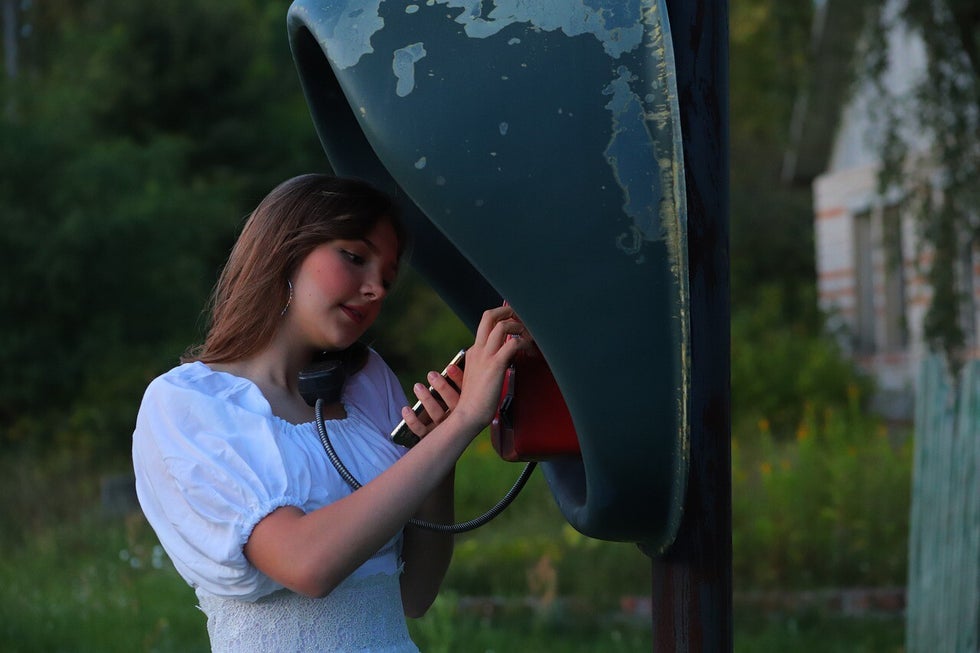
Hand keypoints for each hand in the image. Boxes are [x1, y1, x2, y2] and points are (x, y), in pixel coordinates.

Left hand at [397, 363, 463, 439]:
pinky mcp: (430, 439)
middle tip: (431, 374)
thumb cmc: (452, 414)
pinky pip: (421, 431)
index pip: (467, 394)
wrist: (446, 447)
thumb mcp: (460, 400)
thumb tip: (450, 366)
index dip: (458, 379)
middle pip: (453, 404)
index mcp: (469, 409)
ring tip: (418, 386)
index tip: (449, 367)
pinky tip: (406, 408)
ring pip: (437, 416)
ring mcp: (444, 432)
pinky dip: (412, 420)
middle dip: (442, 387)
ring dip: (427, 400)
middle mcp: (459, 422)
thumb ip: (459, 385)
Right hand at [452, 305, 531, 431]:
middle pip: (489, 316)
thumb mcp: (480, 378)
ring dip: (518, 326)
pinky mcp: (495, 365)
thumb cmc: (475, 403)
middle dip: (507, 310)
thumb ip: (489, 366)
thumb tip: (506, 360)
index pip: (487, 325)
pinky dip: (524, 343)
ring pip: (501, 326)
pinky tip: (530, 350)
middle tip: (520, 316)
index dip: (502, 320)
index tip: (515, 322)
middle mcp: (478, 350)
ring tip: (528, 334)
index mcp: (474, 352)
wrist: (467, 416)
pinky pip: (513, 344)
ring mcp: (486, 356)